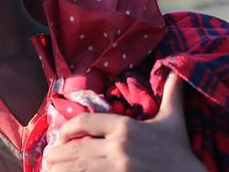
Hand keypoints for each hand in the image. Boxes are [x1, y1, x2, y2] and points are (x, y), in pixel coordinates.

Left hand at [43, 72, 205, 171]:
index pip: (87, 122)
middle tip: (47, 158)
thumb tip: (176, 67)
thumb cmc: (181, 152)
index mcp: (126, 126)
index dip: (69, 128)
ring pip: (79, 168)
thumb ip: (172, 93)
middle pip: (78, 148)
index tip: (61, 136)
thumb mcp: (175, 119)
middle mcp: (120, 146)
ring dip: (61, 170)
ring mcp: (119, 168)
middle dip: (59, 154)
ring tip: (49, 171)